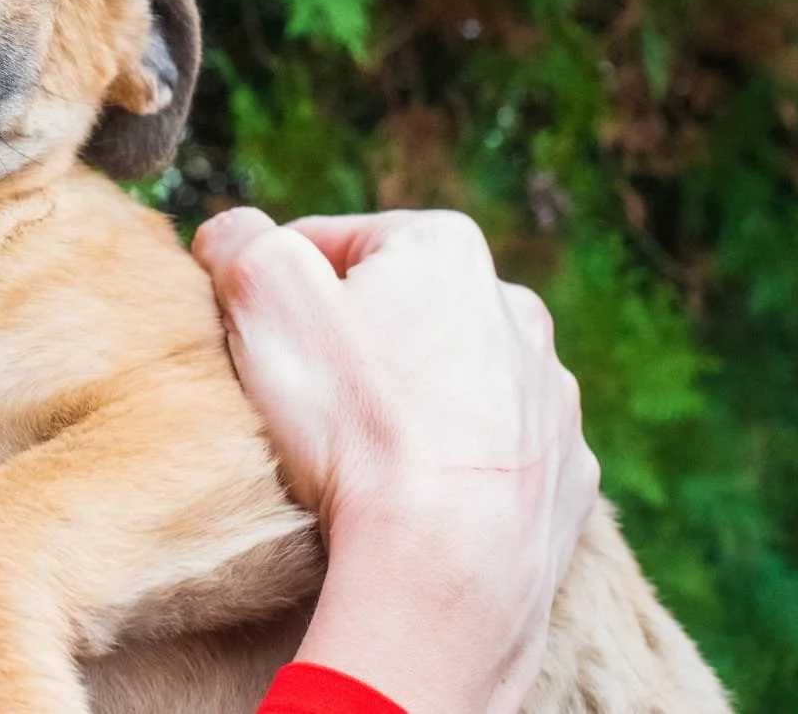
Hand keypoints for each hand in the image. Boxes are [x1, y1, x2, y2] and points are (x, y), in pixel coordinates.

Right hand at [193, 209, 598, 713]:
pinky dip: (456, 473)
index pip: (329, 243)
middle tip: (301, 403)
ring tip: (358, 462)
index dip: (275, 291)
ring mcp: (550, 400)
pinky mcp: (565, 478)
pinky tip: (415, 502)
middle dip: (350, 346)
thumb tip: (232, 233)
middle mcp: (516, 311)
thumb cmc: (352, 421)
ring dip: (407, 407)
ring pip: (454, 385)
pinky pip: (494, 460)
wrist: (446, 564)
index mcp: (445, 248)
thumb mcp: (260, 295)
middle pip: (399, 313)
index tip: (256, 343)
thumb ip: (240, 241)